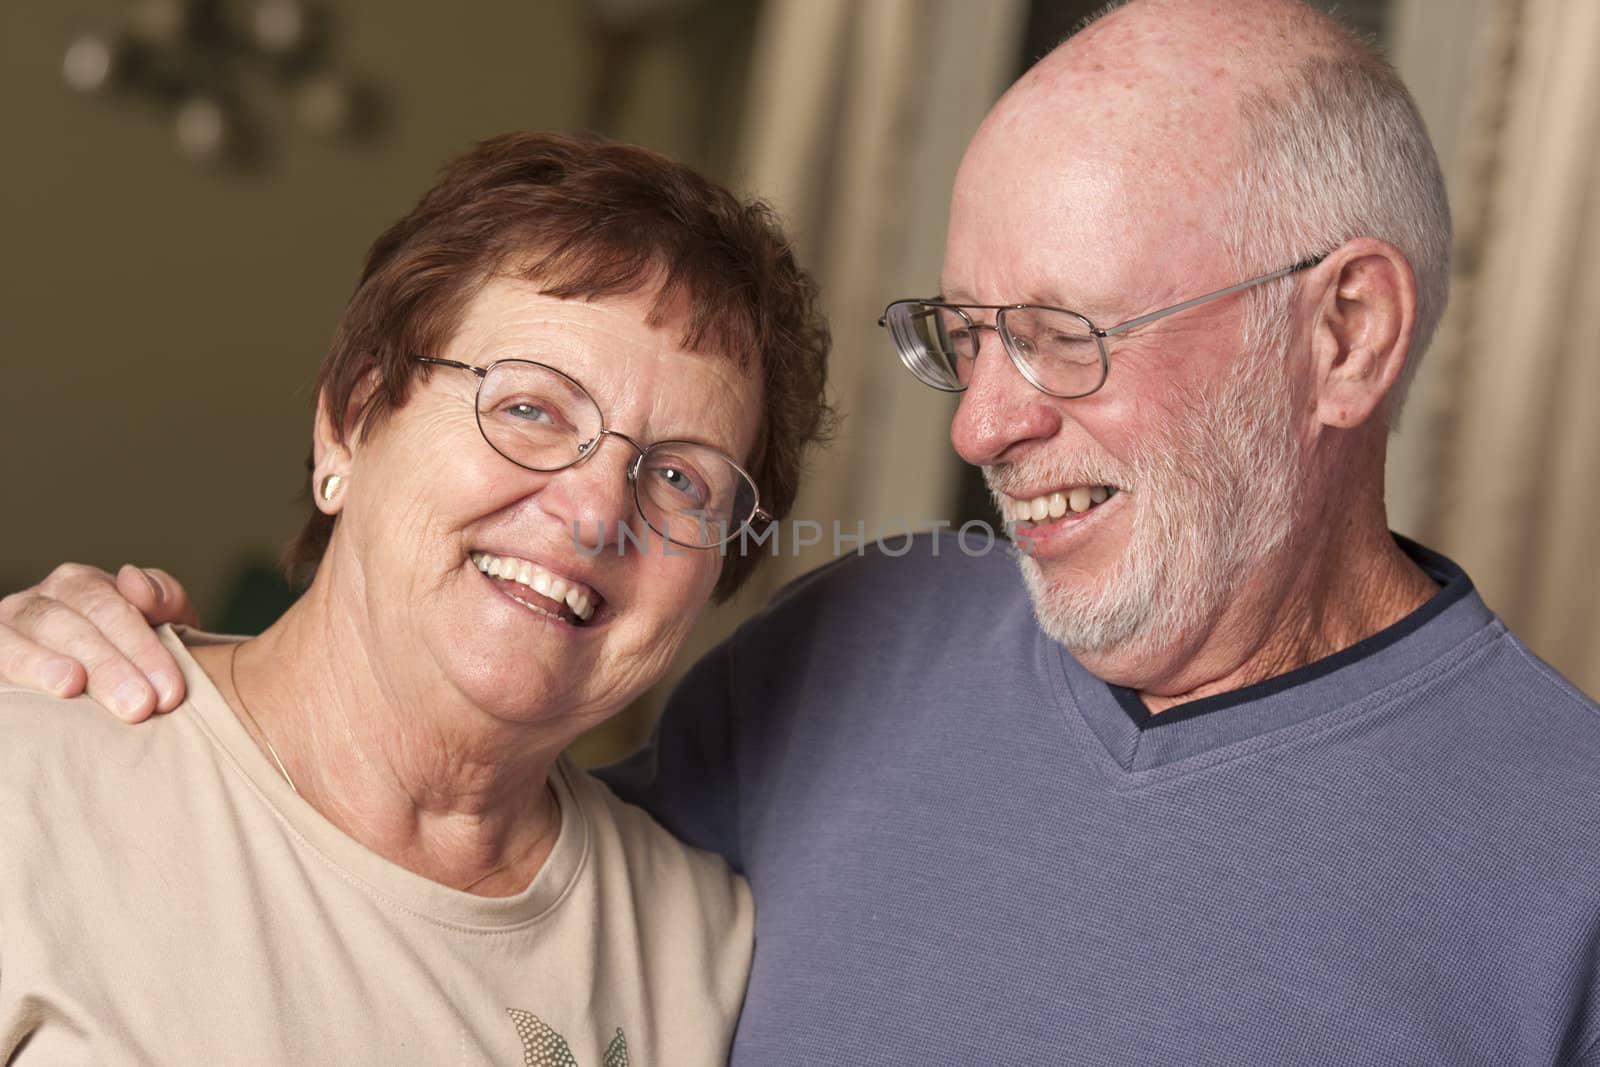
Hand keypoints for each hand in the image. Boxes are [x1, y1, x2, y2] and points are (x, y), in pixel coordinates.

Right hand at [0, 563, 198, 720]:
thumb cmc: (137, 655)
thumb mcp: (164, 622)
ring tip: (71, 685)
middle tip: (140, 705)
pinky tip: (30, 692)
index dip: (142, 648)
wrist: (108, 685)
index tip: (169, 691)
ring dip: (45, 664)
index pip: (110, 608)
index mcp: (83, 586)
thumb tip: (137, 584)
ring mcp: (7, 630)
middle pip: (69, 626)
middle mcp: (40, 602)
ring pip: (18, 641)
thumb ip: (163, 598)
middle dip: (107, 666)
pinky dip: (12, 669)